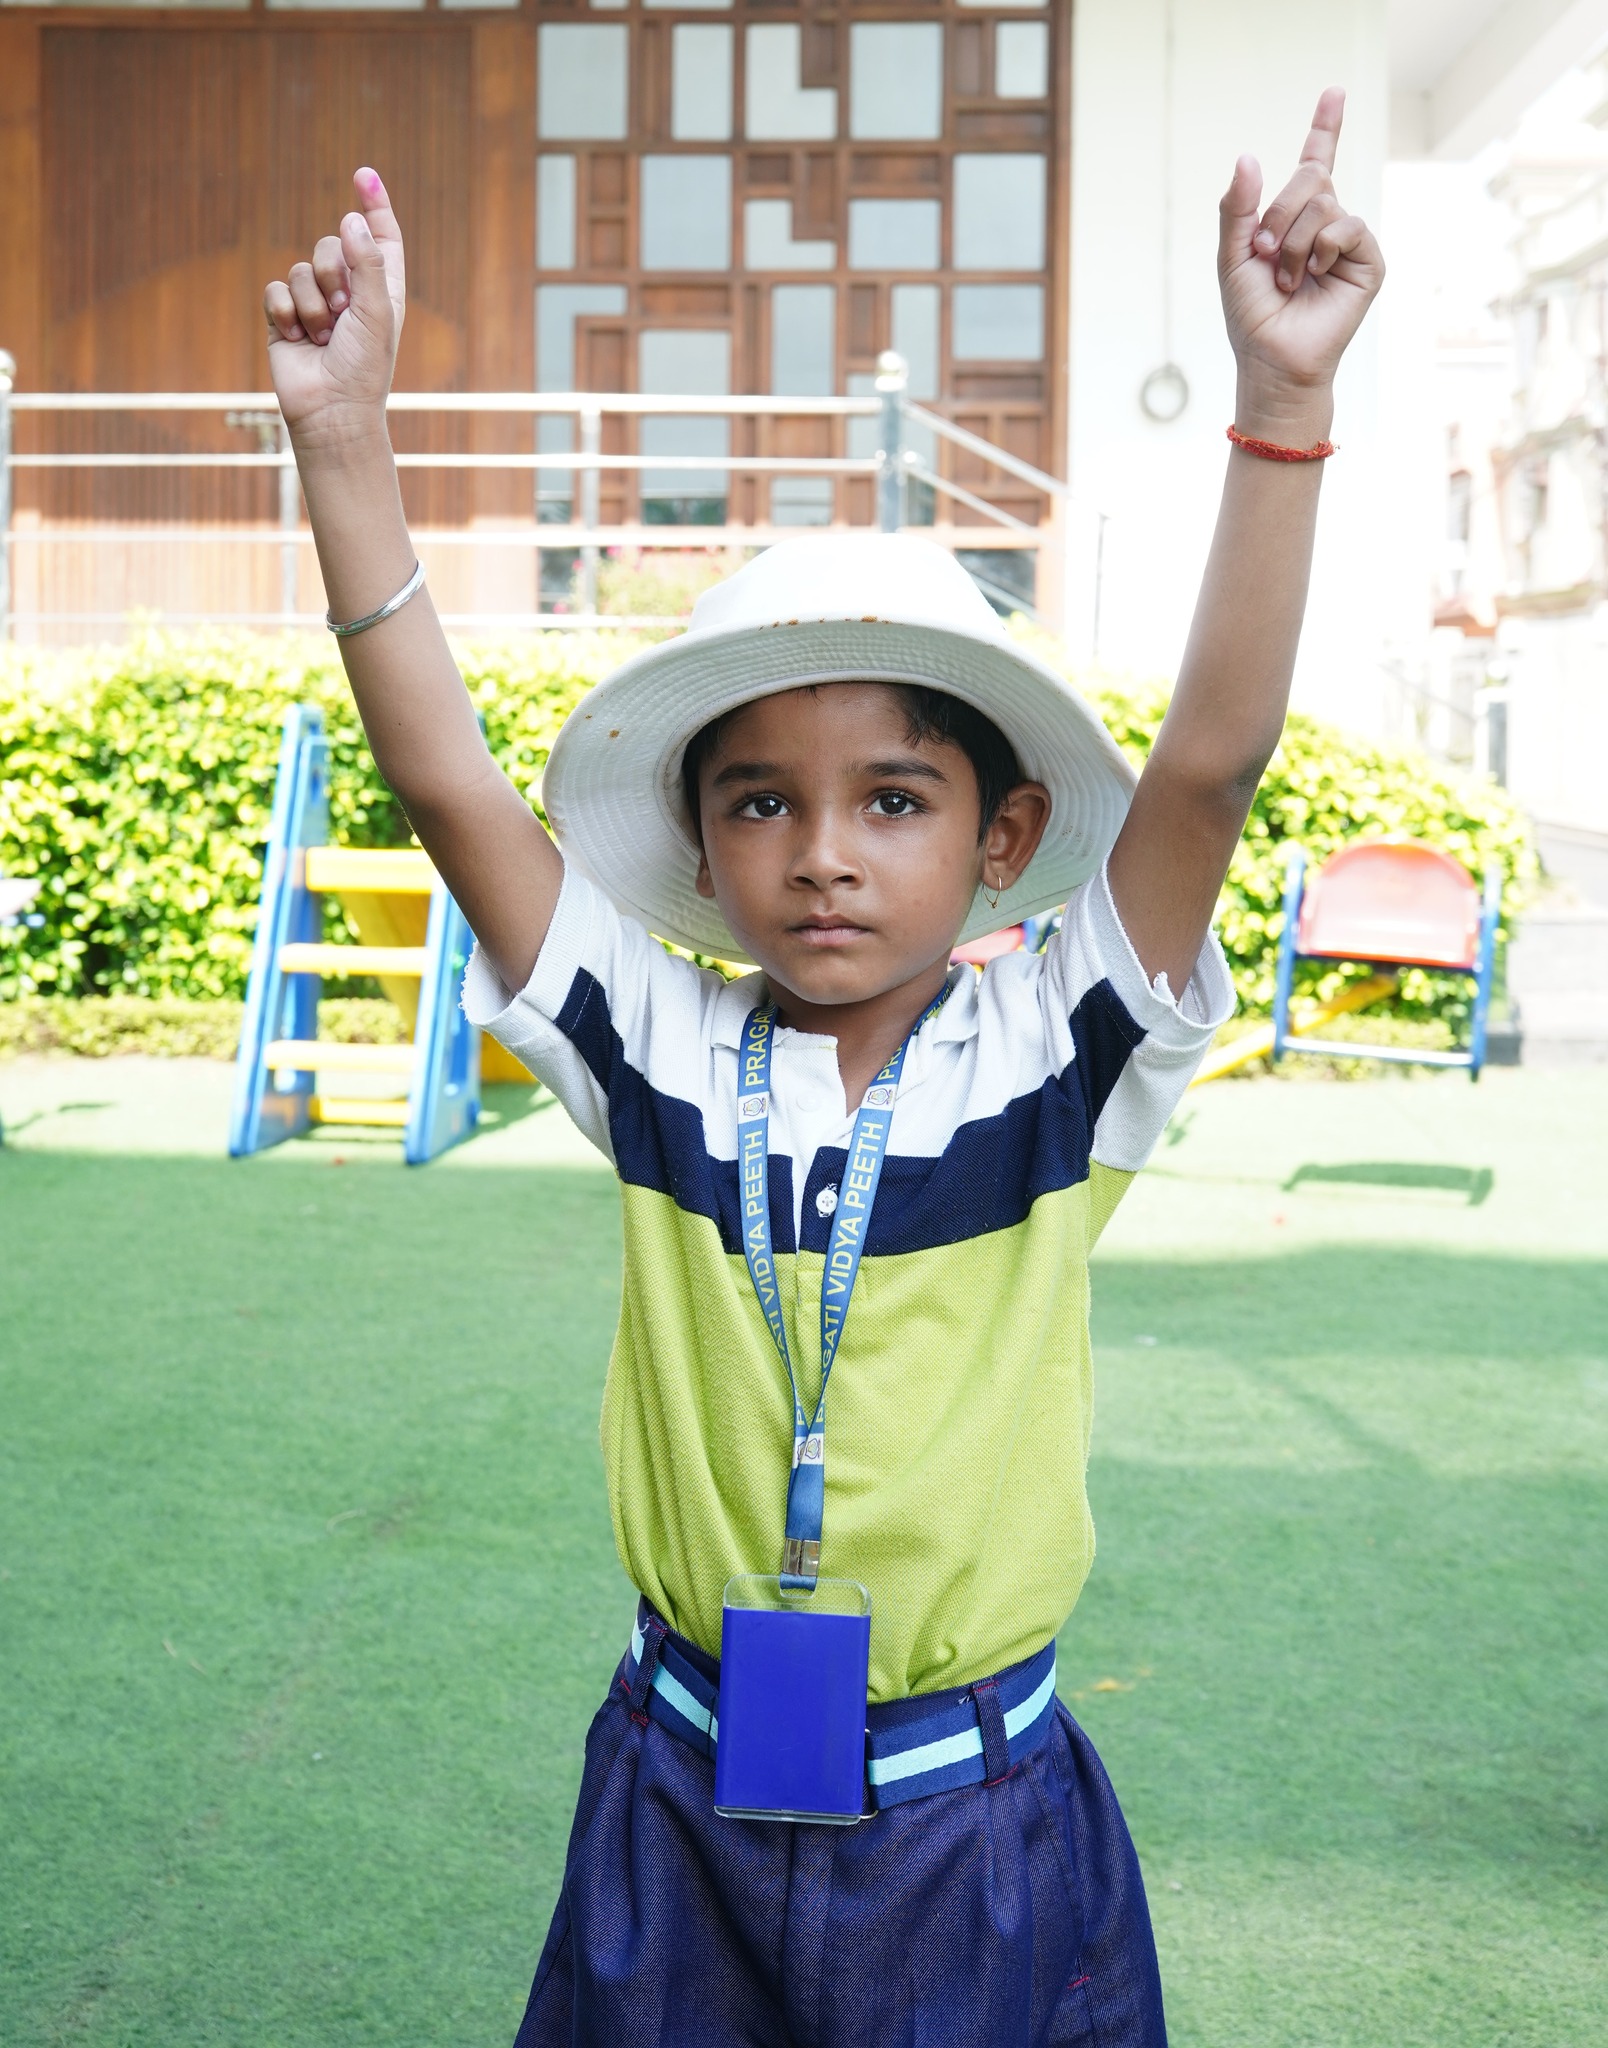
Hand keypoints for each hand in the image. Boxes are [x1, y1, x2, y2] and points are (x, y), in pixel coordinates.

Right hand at [263, 168, 405, 446]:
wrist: (331, 412)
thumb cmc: (364, 368)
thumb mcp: (376, 312)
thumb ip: (365, 262)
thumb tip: (350, 219)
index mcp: (380, 288)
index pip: (379, 236)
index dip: (373, 205)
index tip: (363, 174)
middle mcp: (348, 290)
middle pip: (329, 243)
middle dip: (331, 273)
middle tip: (342, 312)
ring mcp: (314, 302)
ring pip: (300, 267)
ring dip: (311, 303)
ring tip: (323, 337)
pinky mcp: (284, 316)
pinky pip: (275, 288)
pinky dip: (285, 311)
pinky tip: (298, 337)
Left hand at [1218, 89, 1383, 416]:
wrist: (1273, 359)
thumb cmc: (1252, 315)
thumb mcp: (1233, 256)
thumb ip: (1237, 209)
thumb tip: (1248, 156)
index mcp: (1295, 219)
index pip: (1315, 163)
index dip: (1325, 127)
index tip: (1334, 92)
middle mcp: (1326, 224)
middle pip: (1312, 177)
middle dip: (1280, 211)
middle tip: (1265, 251)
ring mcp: (1349, 241)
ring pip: (1326, 202)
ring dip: (1295, 240)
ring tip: (1289, 279)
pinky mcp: (1368, 261)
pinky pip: (1348, 226)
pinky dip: (1322, 249)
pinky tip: (1314, 276)